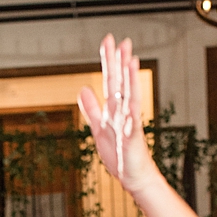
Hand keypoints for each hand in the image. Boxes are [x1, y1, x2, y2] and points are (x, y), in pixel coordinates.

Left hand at [77, 35, 157, 194]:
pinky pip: (133, 119)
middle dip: (121, 62)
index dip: (109, 61)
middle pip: (121, 83)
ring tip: (131, 60)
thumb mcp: (98, 127)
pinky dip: (132, 108)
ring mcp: (130, 122)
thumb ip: (91, 108)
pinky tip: (131, 96)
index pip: (111, 79)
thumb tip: (83, 88)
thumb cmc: (119, 154)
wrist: (132, 176)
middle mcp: (123, 111)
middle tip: (123, 41)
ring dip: (130, 79)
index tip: (108, 41)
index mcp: (114, 108)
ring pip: (130, 96)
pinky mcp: (133, 136)